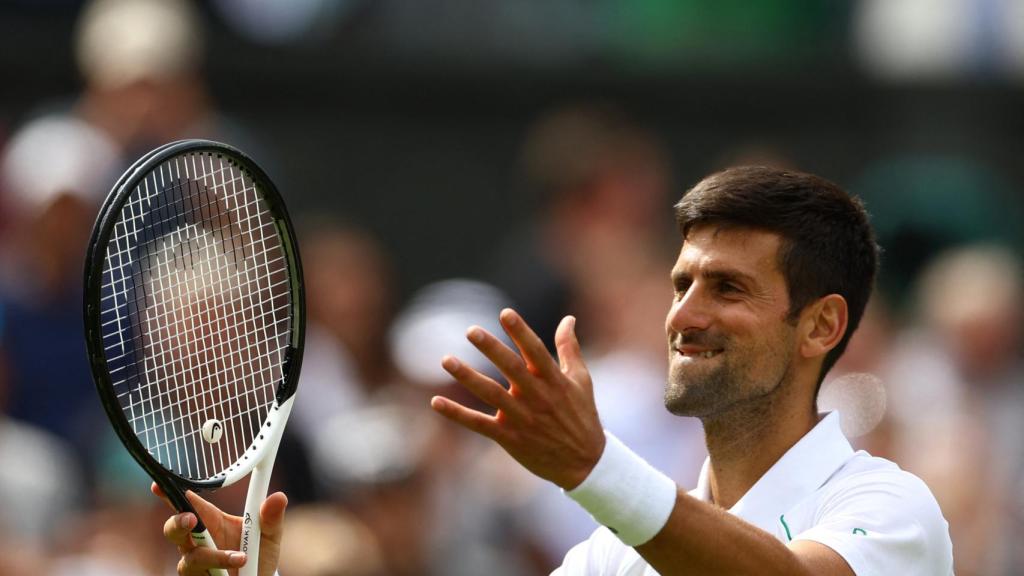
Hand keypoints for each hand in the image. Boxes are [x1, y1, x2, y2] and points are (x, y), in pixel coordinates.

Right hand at [153, 483, 287, 575]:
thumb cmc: (258, 553)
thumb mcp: (269, 535)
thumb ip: (271, 517)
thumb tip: (278, 497)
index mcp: (213, 522)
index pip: (189, 504)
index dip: (171, 494)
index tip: (158, 485)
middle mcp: (198, 543)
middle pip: (175, 530)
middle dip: (177, 523)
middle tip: (190, 520)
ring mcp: (196, 565)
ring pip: (190, 560)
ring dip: (214, 557)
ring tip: (241, 557)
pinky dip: (218, 574)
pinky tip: (233, 574)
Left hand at [430, 309, 605, 489]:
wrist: (584, 464)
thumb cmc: (581, 416)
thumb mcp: (581, 380)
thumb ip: (570, 348)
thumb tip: (568, 318)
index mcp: (554, 381)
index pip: (536, 351)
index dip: (521, 332)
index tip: (505, 313)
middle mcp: (537, 397)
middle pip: (511, 369)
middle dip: (491, 349)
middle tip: (471, 330)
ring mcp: (522, 418)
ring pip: (491, 394)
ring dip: (467, 377)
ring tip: (446, 360)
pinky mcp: (510, 438)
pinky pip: (479, 424)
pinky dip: (457, 414)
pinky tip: (436, 402)